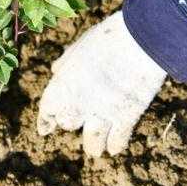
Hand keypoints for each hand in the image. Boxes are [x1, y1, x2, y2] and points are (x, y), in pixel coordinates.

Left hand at [37, 11, 166, 156]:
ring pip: (92, 142)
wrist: (141, 38)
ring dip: (93, 145)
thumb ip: (66, 62)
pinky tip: (113, 147)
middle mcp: (79, 101)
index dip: (46, 120)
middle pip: (68, 124)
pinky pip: (118, 140)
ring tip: (95, 149)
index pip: (48, 110)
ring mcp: (103, 111)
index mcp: (64, 82)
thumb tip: (55, 71)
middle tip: (76, 122)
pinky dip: (115, 145)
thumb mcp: (80, 45)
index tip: (45, 129)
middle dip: (71, 122)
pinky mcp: (127, 116)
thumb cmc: (110, 36)